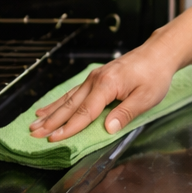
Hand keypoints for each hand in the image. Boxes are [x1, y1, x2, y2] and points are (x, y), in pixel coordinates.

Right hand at [28, 44, 176, 141]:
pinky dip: (58, 102)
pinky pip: (73, 93)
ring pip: (68, 98)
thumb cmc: (155, 75)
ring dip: (50, 113)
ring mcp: (93, 78)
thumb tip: (108, 129)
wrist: (158, 53)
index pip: (84, 112)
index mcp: (107, 85)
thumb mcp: (146, 97)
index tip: (53, 140)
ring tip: (34, 123)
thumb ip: (125, 113)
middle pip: (70, 105)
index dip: (69, 128)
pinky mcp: (95, 78)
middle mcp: (95, 80)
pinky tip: (47, 109)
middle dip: (51, 122)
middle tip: (33, 134)